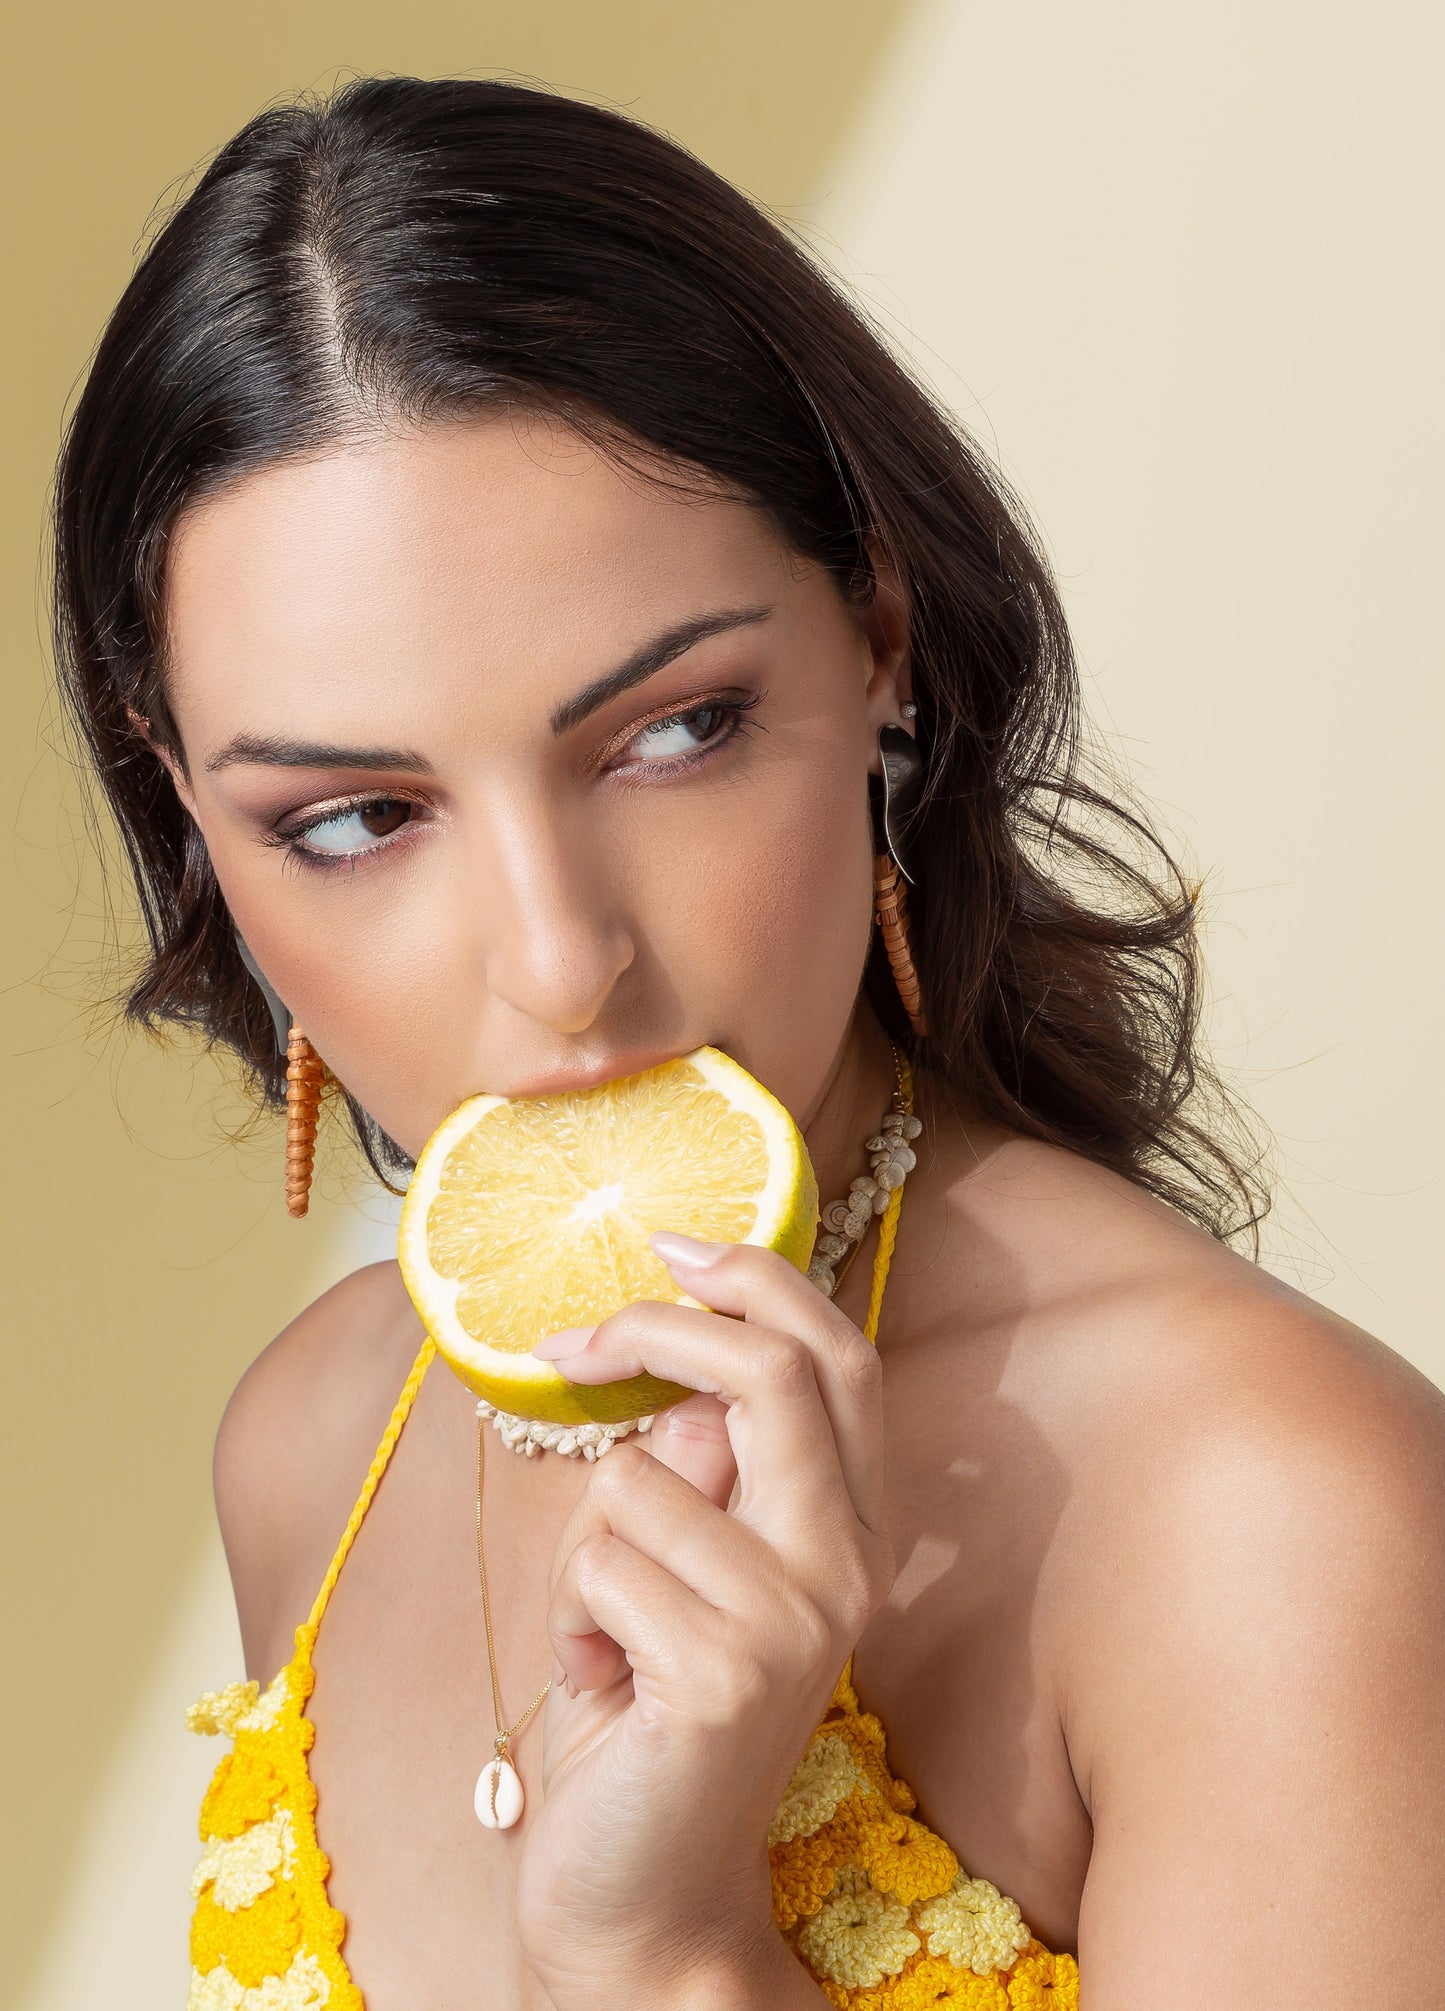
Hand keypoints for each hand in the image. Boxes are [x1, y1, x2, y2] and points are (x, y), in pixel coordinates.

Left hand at [515, 1233, 895, 2009]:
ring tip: (605, 1636)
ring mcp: (795, 1620)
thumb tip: (675, 1391)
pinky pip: (600, 1563)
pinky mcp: (726, 1672)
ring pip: (639, 1475)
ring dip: (583, 1549)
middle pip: (765, 1374)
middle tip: (574, 1343)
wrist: (643, 1893)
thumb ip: (704, 1474)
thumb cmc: (649, 1712)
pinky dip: (570, 1617)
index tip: (674, 1243)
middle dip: (653, 1332)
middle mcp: (845, 1565)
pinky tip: (599, 1686)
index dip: (759, 1278)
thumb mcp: (684, 1571)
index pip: (838, 1358)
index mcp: (849, 1528)